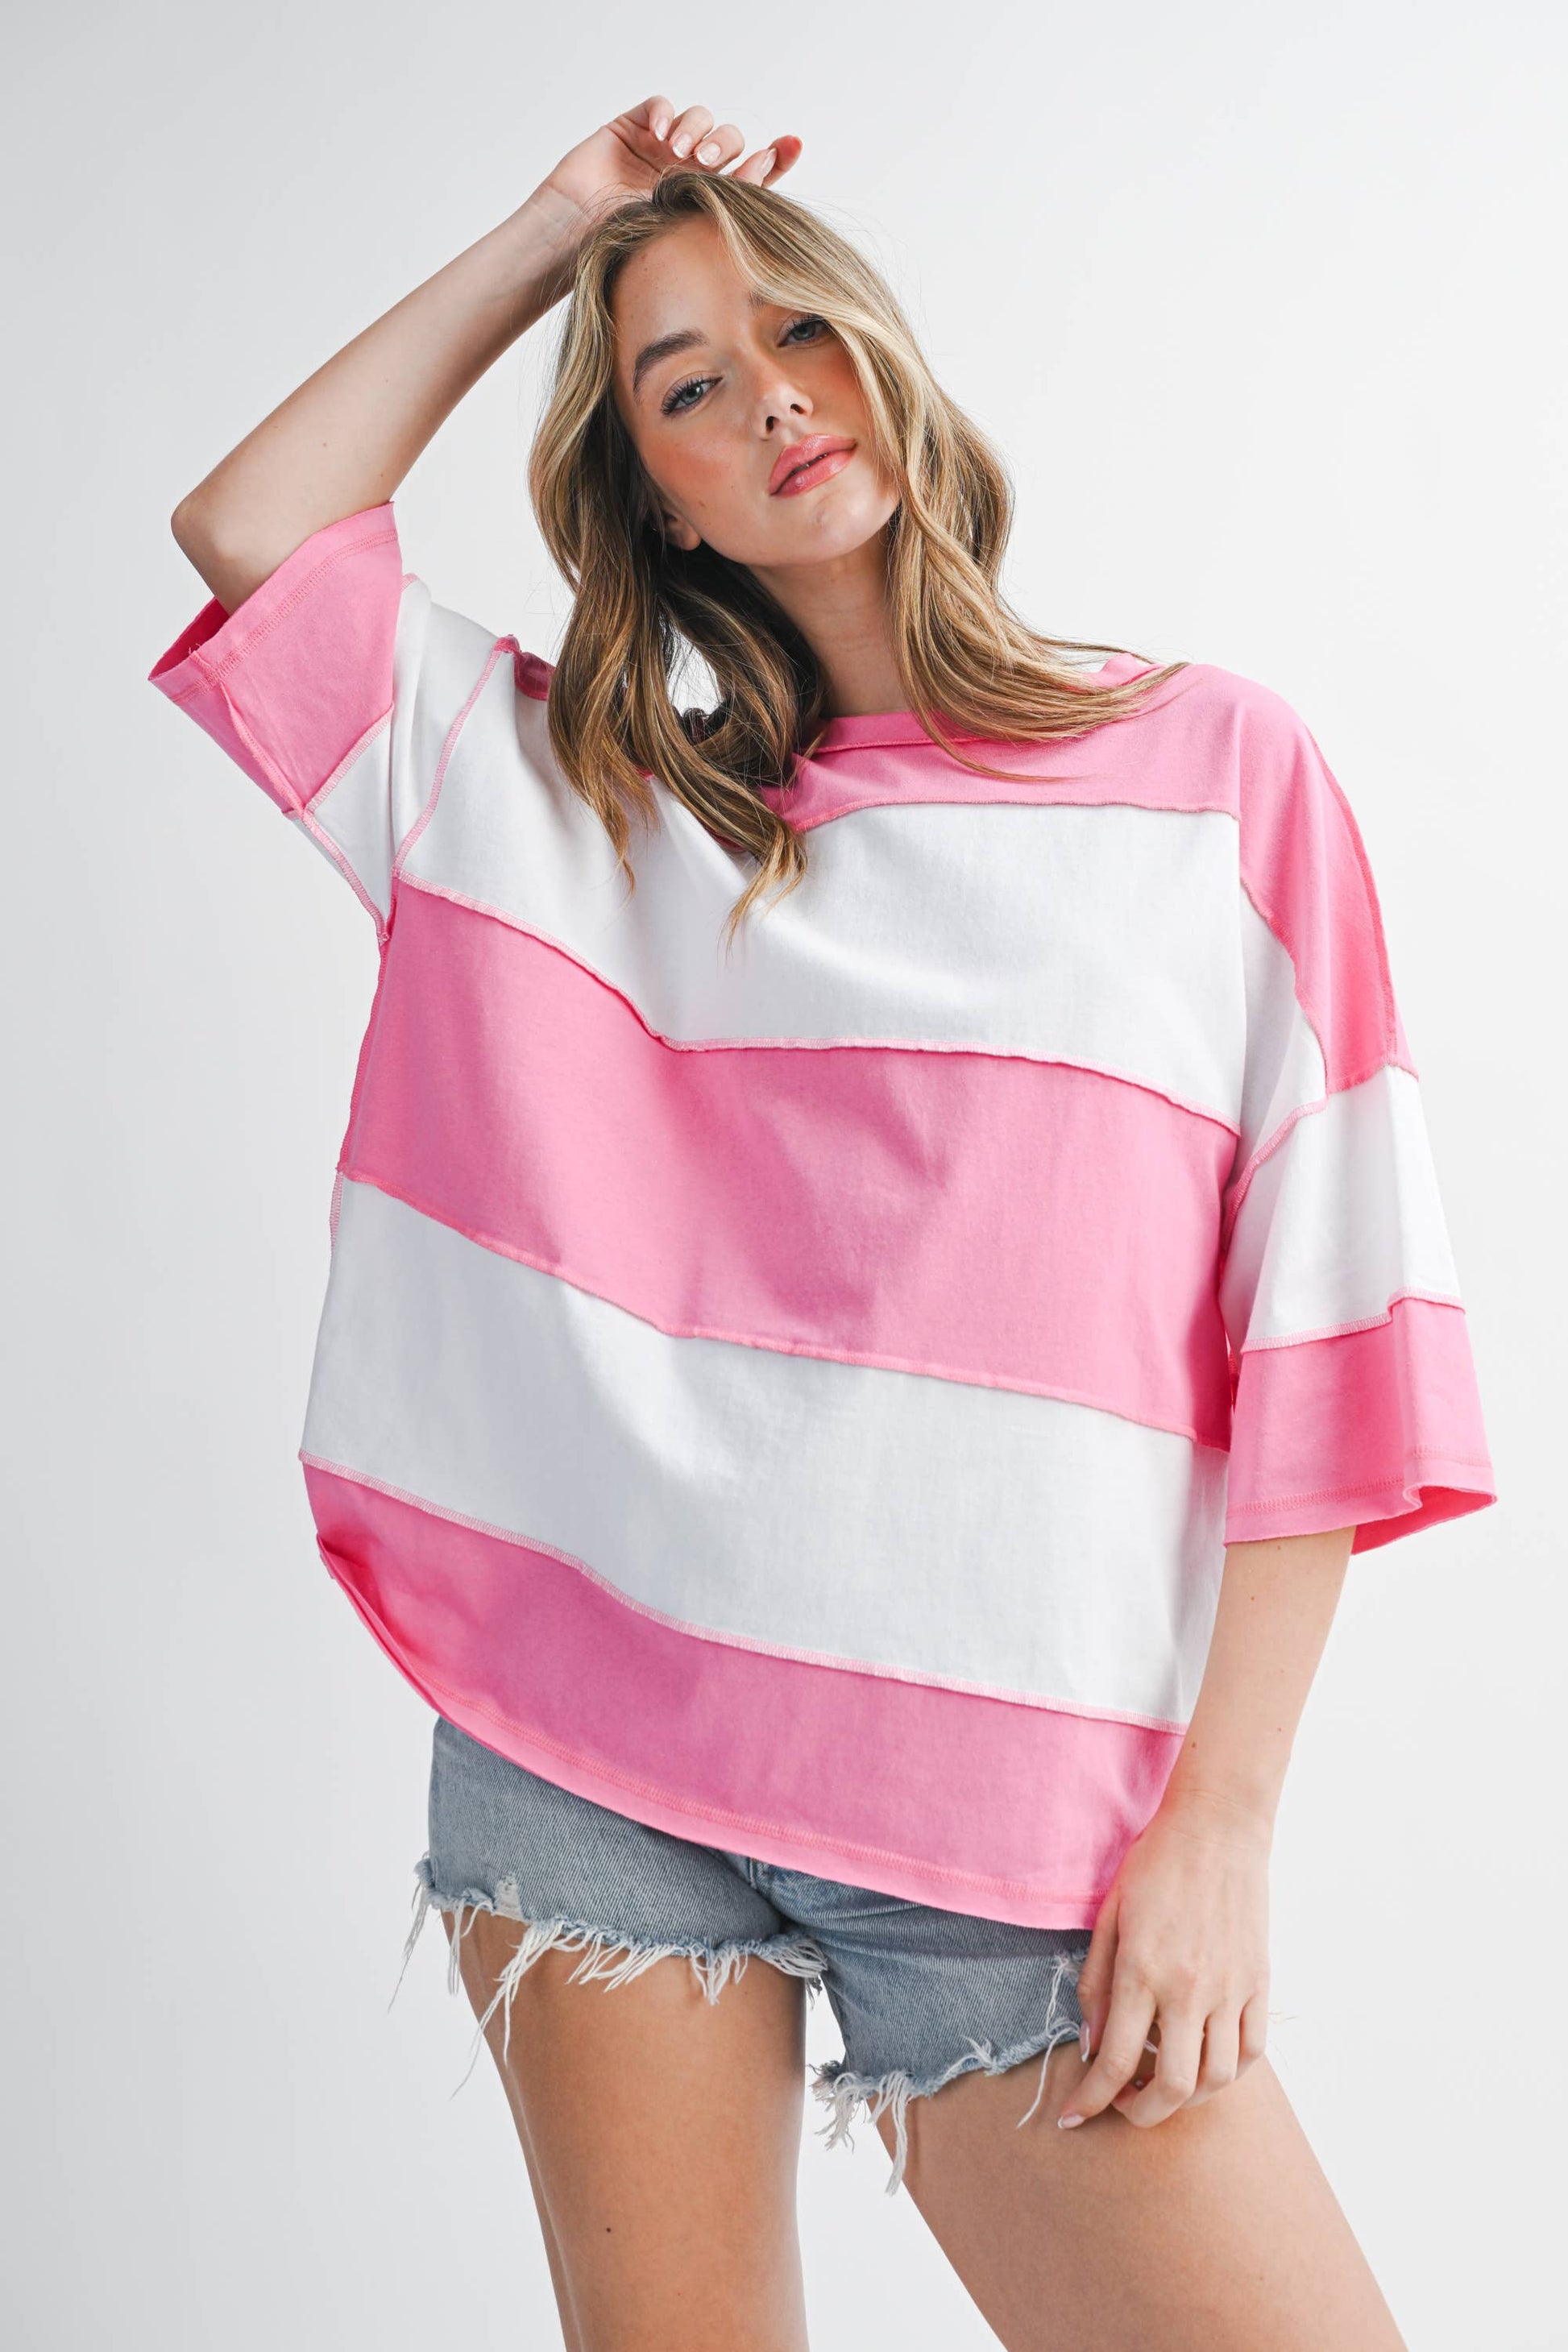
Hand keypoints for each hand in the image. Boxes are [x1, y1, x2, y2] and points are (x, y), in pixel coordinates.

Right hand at [533, 95, 801, 243]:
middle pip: (729, 140)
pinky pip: (663, 106)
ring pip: (701, 119)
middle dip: (727, 146)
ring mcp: (662, 150)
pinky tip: (664, 134)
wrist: (575, 244)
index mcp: (708, 202)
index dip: (774, 157)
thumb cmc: (626, 256)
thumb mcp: (687, 238)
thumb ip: (727, 208)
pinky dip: (669, 113)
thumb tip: (768, 170)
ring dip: (699, 129)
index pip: (751, 173)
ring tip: (683, 153)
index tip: (792, 144)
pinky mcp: (635, 130)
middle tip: (709, 164)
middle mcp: (689, 174)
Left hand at [1058, 1787, 1273, 2130]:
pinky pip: (1252, 2050)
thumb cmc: (1155, 1864)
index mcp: (1142, 1971)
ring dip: (1185, 2099)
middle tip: (1122, 2106)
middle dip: (1140, 2114)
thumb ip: (1096, 1982)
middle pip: (1172, 2088)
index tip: (1073, 2116)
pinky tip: (1204, 2061)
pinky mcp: (1260, 1983)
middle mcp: (1189, 1989)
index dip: (1090, 2100)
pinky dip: (1228, 2071)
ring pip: (1216, 2079)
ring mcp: (1231, 1989)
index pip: (1115, 2061)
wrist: (1217, 1827)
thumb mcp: (1108, 1915)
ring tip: (1161, 2084)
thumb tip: (1091, 2043)